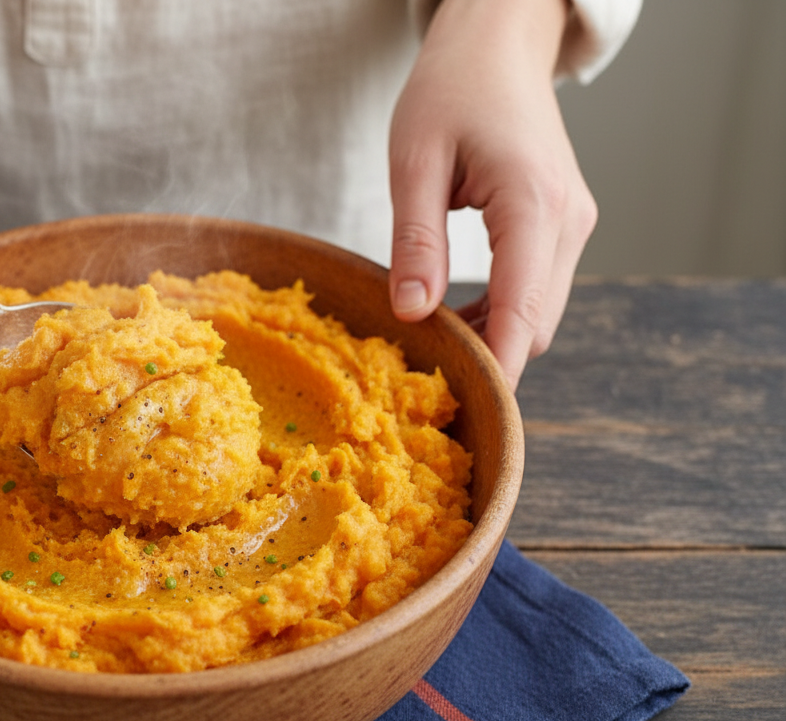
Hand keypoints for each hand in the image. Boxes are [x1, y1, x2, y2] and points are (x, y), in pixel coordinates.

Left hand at [387, 0, 596, 389]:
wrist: (499, 45)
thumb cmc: (452, 89)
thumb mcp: (415, 160)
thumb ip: (415, 240)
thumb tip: (410, 313)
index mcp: (534, 205)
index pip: (522, 312)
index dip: (497, 369)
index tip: (468, 413)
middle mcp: (567, 222)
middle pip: (534, 325)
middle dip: (486, 359)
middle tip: (418, 380)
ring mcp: (572, 225)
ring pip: (537, 314)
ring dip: (489, 337)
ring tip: (426, 346)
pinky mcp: (561, 226)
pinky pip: (533, 290)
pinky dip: (497, 313)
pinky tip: (450, 315)